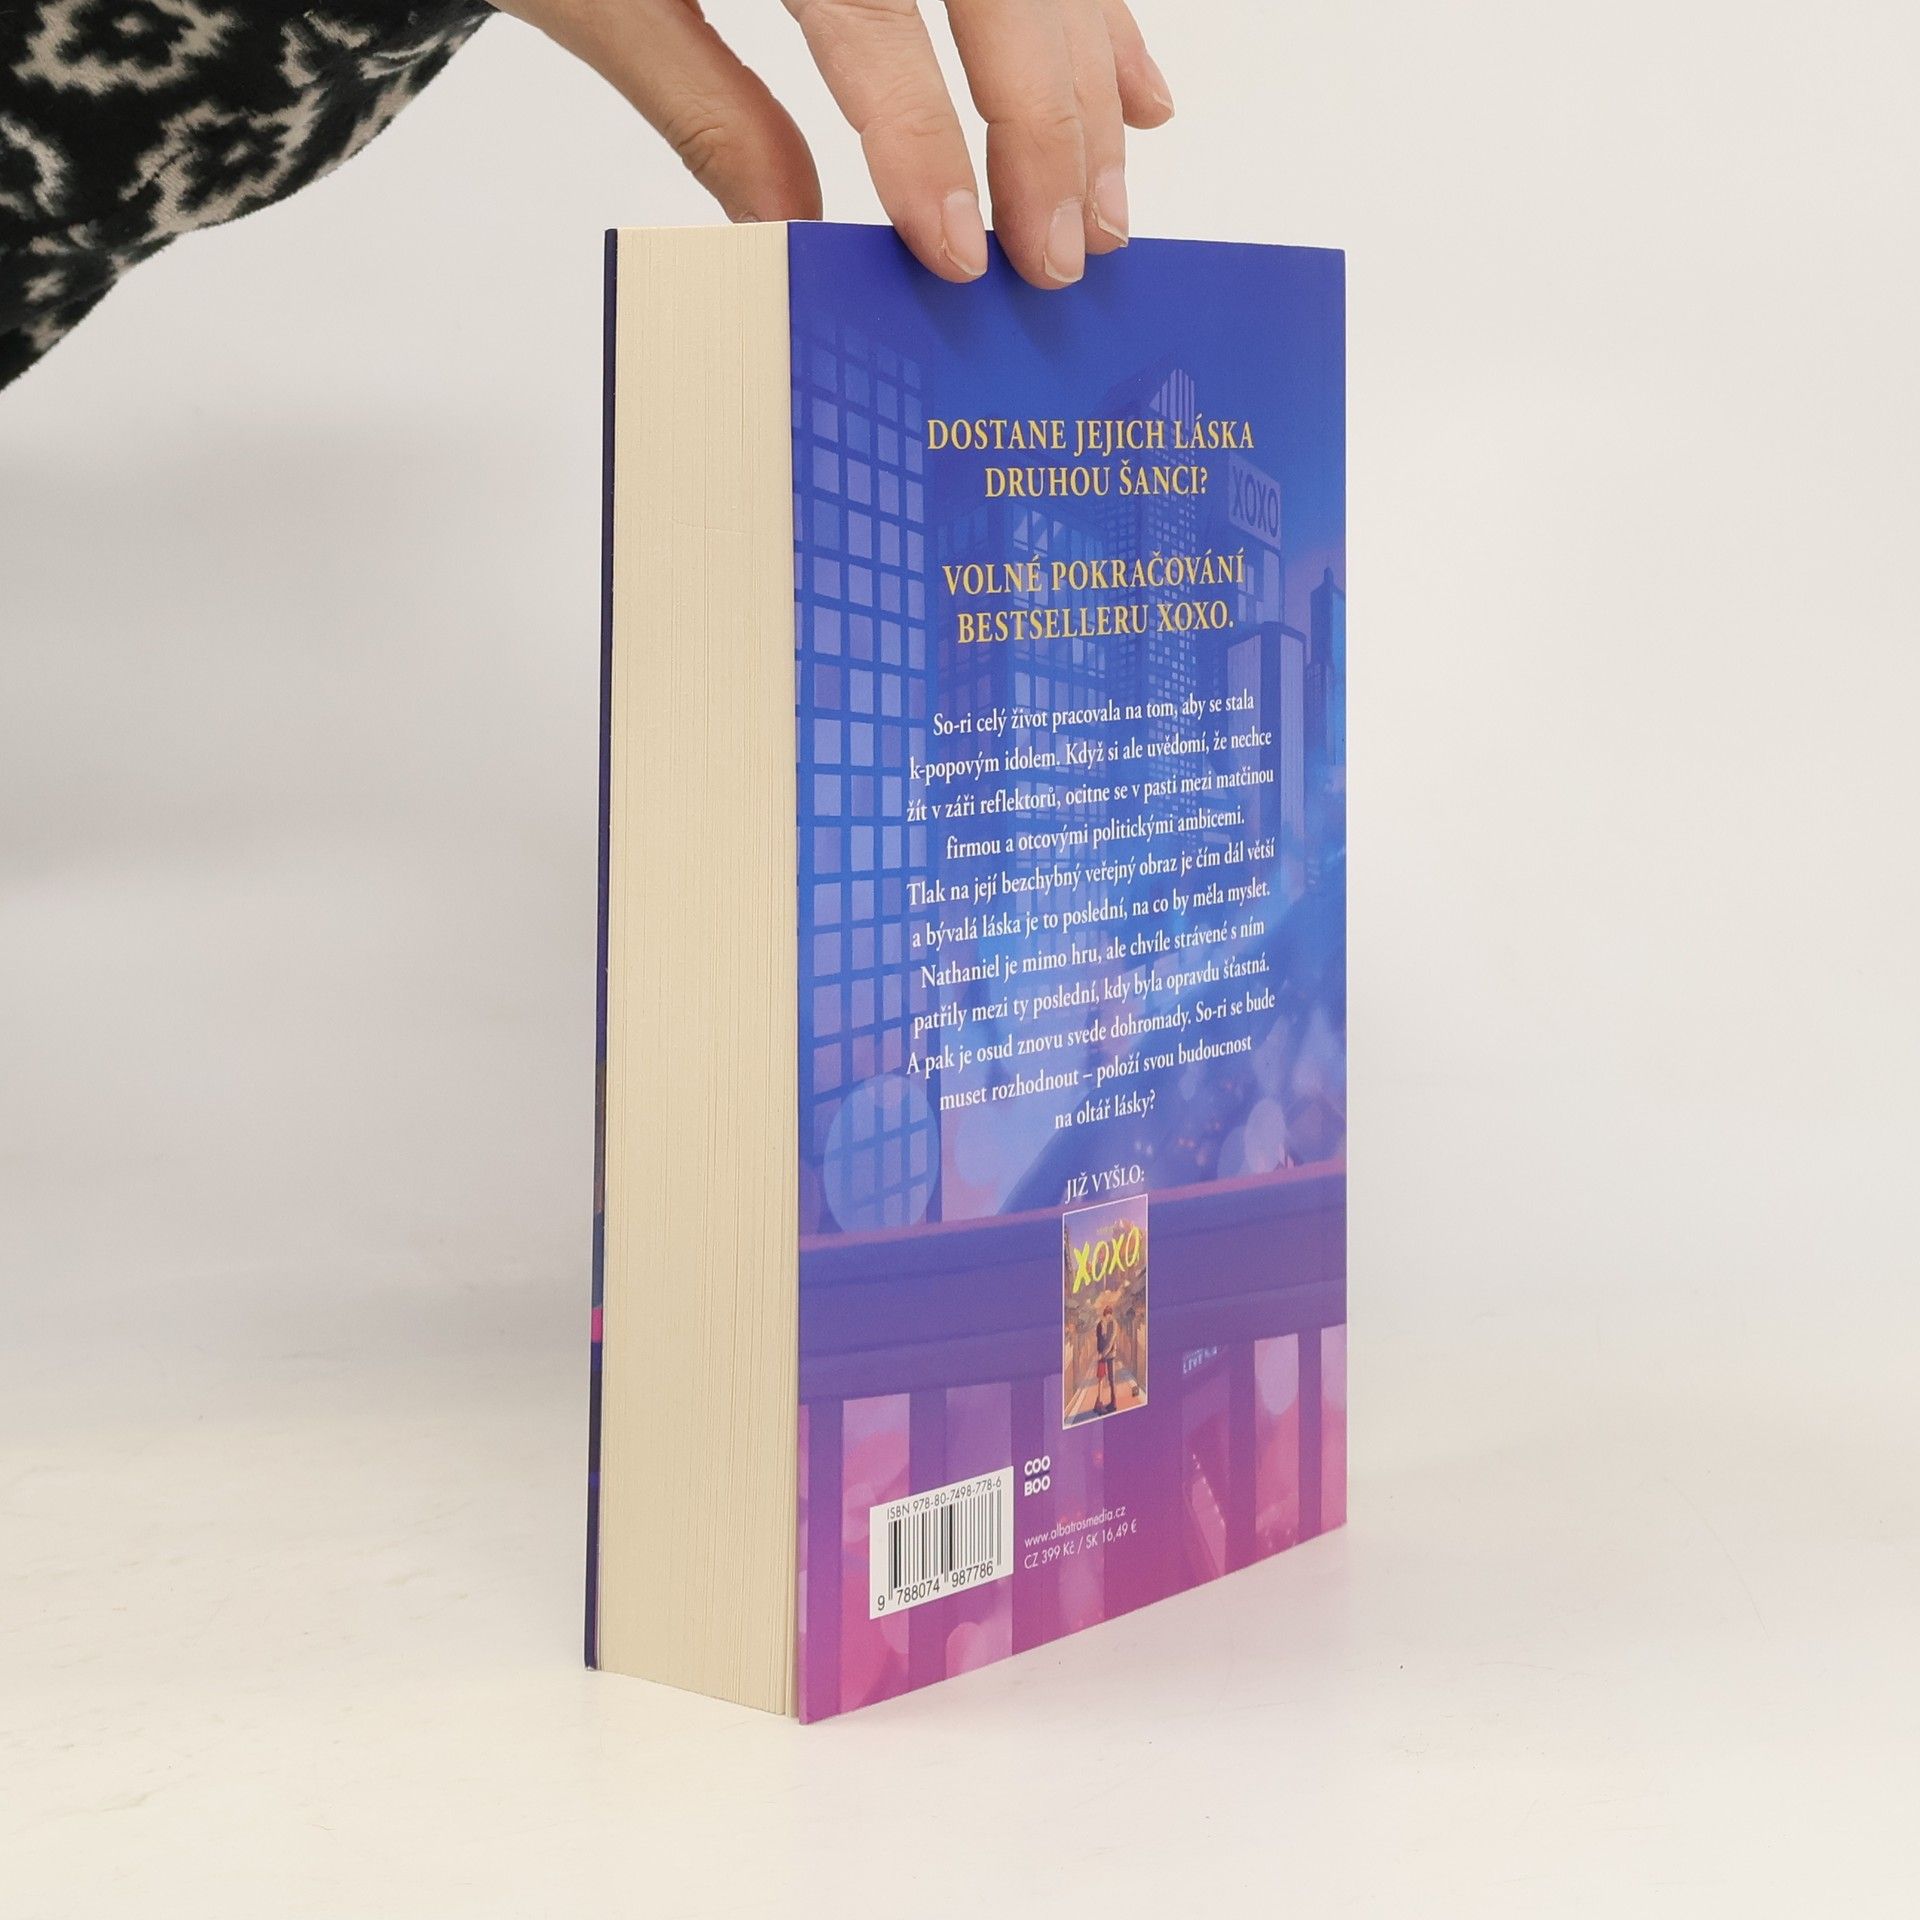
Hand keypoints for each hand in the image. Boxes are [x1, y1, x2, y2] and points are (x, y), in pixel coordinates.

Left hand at [492, 0, 1174, 290]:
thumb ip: (706, 109)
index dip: (931, 146)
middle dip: (1046, 132)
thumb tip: (791, 230)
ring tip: (1111, 204)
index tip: (960, 254)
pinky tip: (1134, 91)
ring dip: (1092, 87)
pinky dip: (1098, 17)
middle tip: (1060, 257)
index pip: (882, 22)